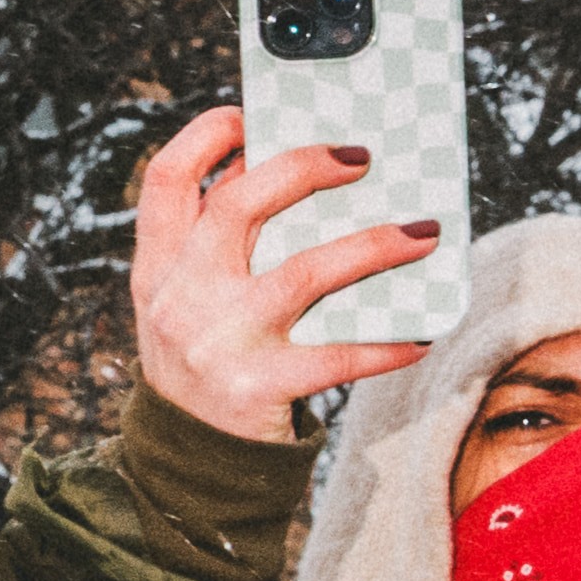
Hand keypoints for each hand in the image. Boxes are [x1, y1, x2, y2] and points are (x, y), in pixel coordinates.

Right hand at [121, 104, 438, 444]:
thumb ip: (220, 249)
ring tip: (421, 234)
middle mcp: (181, 297)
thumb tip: (305, 183)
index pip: (166, 180)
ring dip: (372, 246)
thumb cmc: (206, 364)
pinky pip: (338, 356)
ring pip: (304, 272)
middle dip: (304, 167)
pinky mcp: (258, 387)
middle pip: (238, 204)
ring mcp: (219, 342)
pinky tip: (419, 334)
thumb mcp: (187, 303)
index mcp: (158, 267)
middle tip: (360, 157)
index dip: (205, 136)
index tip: (249, 114)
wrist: (187, 466)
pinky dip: (385, 344)